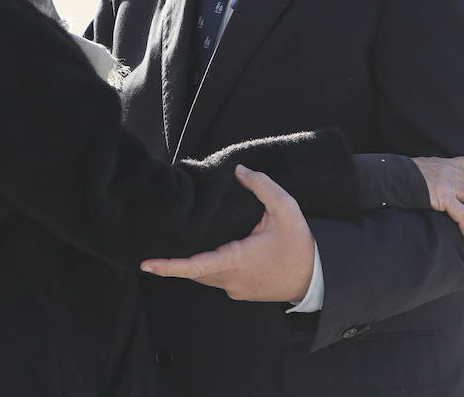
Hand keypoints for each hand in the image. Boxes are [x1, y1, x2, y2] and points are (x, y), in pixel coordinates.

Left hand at [140, 165, 314, 301]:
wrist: (316, 279)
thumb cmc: (300, 245)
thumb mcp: (286, 209)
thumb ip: (262, 187)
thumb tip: (239, 171)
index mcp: (237, 260)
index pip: (196, 265)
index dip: (169, 266)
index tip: (147, 264)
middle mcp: (231, 280)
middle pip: (194, 269)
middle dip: (179, 257)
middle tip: (163, 240)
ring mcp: (234, 289)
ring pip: (204, 275)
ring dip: (196, 260)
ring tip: (186, 242)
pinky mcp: (239, 292)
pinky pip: (216, 279)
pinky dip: (209, 266)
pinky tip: (212, 249)